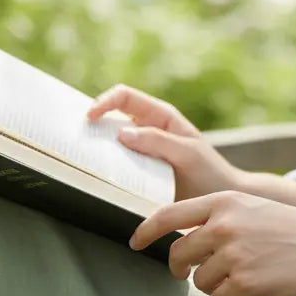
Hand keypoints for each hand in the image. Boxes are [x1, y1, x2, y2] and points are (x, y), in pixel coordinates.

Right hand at [88, 84, 243, 200]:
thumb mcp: (188, 154)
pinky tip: (96, 177)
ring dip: (96, 147)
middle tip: (75, 138)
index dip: (104, 101)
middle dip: (92, 123)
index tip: (90, 117)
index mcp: (161, 116)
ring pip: (111, 142)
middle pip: (112, 117)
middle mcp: (149, 130)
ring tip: (80, 158)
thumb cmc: (210, 173)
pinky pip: (117, 164)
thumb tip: (122, 134)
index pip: (125, 96)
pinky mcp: (140, 172)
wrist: (220, 199)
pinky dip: (105, 167)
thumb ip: (158, 142)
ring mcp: (143, 151)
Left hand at [129, 191, 295, 295]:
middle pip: (180, 254)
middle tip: (187, 274)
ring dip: (216, 284)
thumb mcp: (255, 210)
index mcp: (225, 202)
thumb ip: (220, 219)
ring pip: (200, 281)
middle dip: (181, 269)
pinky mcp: (246, 284)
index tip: (135, 242)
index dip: (146, 230)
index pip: (169, 215)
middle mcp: (224, 226)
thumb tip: (187, 244)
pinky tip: (257, 288)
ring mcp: (233, 256)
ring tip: (248, 276)